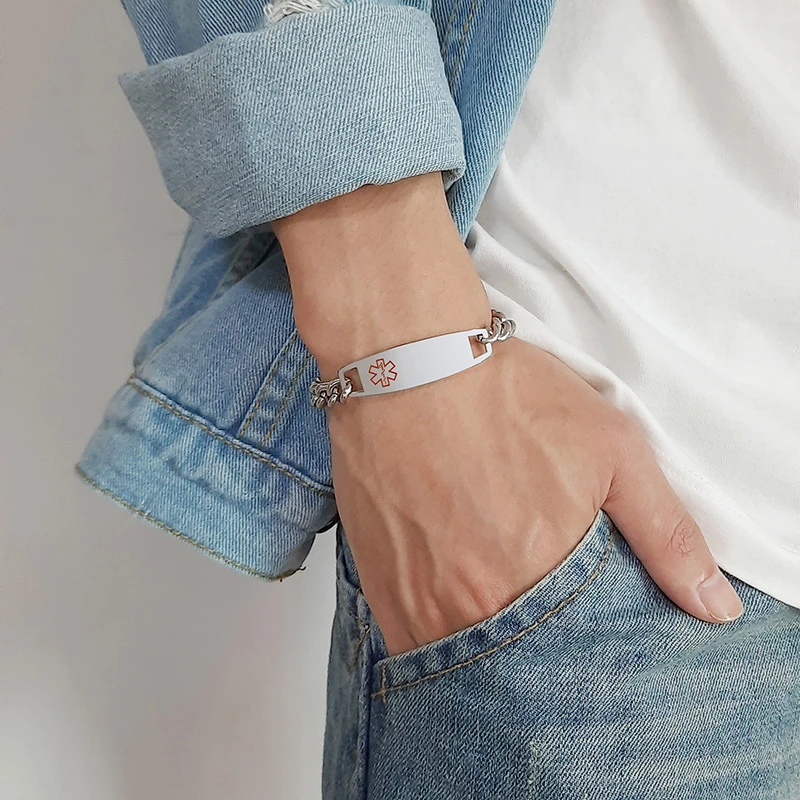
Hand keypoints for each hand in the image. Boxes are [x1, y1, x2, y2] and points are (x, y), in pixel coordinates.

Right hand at [273, 173, 743, 656]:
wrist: (408, 361)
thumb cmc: (505, 395)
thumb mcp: (612, 450)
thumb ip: (667, 535)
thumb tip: (714, 607)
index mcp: (538, 583)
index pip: (575, 662)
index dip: (583, 652)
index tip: (577, 627)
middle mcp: (472, 605)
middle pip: (515, 664)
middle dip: (534, 650)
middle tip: (531, 594)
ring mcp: (417, 598)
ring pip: (460, 658)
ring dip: (483, 641)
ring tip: (492, 589)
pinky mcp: (376, 581)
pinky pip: (411, 638)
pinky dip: (438, 628)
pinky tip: (453, 584)